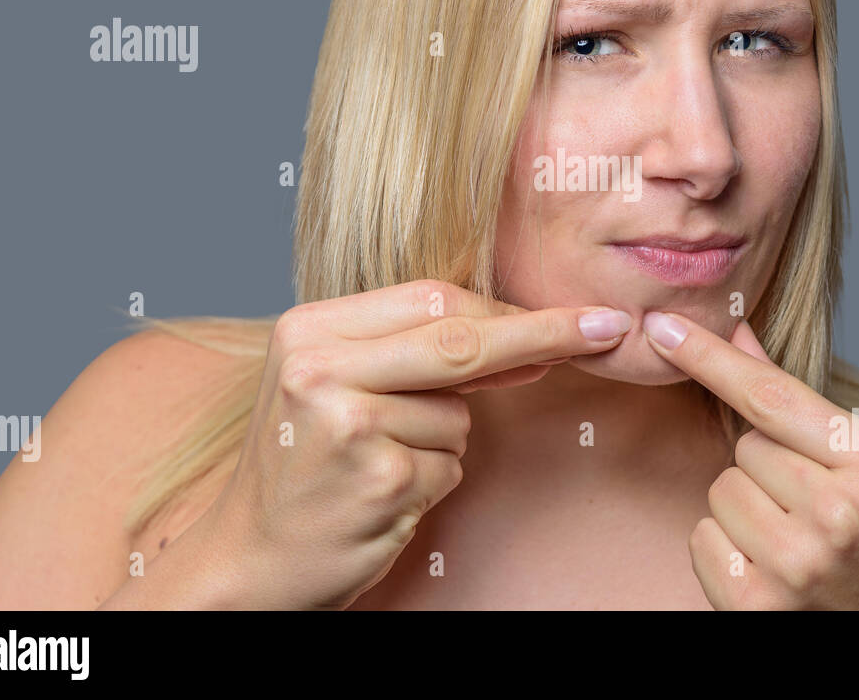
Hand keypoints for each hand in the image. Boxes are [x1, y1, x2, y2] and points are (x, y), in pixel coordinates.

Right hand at [196, 280, 631, 609]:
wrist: (249, 559)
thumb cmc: (304, 464)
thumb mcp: (336, 384)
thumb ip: (415, 352)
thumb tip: (530, 337)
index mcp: (309, 328)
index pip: (432, 299)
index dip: (508, 310)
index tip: (575, 314)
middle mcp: (321, 368)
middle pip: (461, 340)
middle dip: (545, 334)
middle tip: (609, 328)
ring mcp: (347, 424)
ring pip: (460, 414)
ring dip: (444, 441)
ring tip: (379, 463)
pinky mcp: (377, 479)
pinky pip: (450, 466)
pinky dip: (432, 481)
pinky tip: (383, 495)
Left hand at [642, 312, 858, 609]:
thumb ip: (799, 404)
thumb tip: (738, 332)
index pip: (772, 396)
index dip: (710, 356)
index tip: (661, 326)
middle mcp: (839, 513)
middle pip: (745, 447)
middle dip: (767, 469)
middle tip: (814, 509)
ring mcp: (797, 563)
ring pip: (721, 490)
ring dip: (746, 510)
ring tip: (799, 541)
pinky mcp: (757, 606)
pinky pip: (703, 539)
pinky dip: (726, 552)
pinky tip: (773, 572)